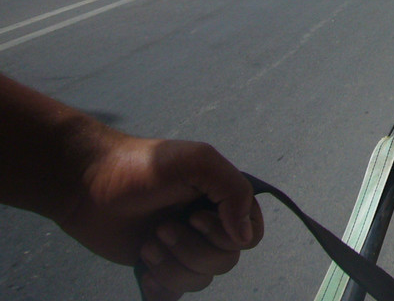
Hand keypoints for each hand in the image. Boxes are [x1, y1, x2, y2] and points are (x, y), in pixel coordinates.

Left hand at [60, 129, 263, 299]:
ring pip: (200, 280)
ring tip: (147, 243)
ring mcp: (183, 249)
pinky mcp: (158, 268)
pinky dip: (163, 288)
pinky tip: (146, 272)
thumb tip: (244, 237)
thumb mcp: (197, 161)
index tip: (195, 217)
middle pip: (225, 262)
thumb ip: (233, 190)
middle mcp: (208, 226)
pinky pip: (176, 294)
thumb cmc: (143, 166)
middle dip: (190, 249)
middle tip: (161, 227)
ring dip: (171, 265)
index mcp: (222, 200)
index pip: (251, 234)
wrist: (88, 185)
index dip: (227, 234)